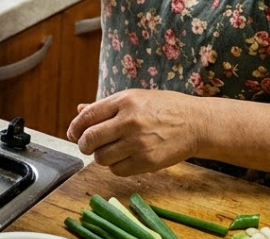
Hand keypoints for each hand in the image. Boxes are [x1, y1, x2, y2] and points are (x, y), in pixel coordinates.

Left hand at [66, 90, 205, 176]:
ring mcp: (139, 142)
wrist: (196, 123)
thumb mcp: (134, 98)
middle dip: (84, 145)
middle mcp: (129, 121)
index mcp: (124, 101)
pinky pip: (117, 170)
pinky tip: (124, 158)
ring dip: (101, 157)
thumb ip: (105, 106)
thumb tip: (79, 110)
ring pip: (101, 158)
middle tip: (87, 146)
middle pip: (90, 139)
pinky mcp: (148, 161)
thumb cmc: (162, 108)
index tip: (73, 134)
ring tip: (110, 151)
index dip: (75, 127)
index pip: (87, 116)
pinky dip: (116, 167)